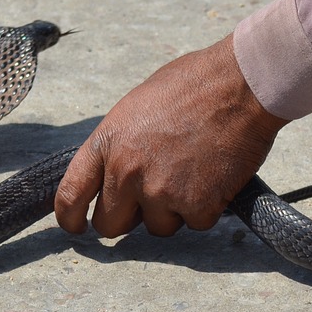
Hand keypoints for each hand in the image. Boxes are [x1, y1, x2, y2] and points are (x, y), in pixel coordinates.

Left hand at [54, 34, 288, 237]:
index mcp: (107, 142)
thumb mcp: (137, 107)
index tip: (77, 225)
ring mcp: (160, 192)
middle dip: (128, 218)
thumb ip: (120, 144)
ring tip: (193, 174)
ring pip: (158, 227)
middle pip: (110, 225)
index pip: (69, 195)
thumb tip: (116, 171)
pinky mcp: (196, 206)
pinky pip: (196, 223)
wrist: (241, 84)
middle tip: (149, 200)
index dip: (69, 218)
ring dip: (173, 210)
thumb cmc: (194, 84)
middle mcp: (127, 172)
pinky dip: (208, 207)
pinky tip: (216, 176)